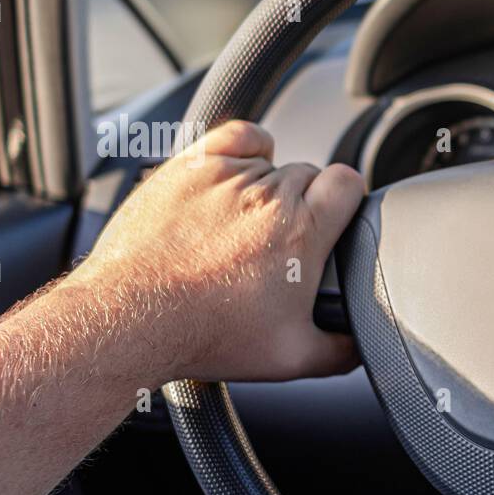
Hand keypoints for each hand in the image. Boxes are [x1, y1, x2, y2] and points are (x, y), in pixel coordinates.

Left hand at [63, 120, 365, 384]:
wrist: (133, 320)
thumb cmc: (206, 334)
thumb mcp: (293, 357)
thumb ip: (340, 350)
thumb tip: (360, 344)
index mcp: (302, 232)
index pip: (348, 182)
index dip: (348, 199)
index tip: (338, 218)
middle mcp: (267, 196)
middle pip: (310, 175)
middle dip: (307, 204)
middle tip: (286, 244)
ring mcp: (226, 177)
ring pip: (272, 164)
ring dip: (270, 189)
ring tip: (248, 230)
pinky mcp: (190, 168)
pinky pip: (237, 136)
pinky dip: (250, 147)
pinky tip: (244, 172)